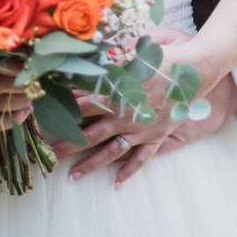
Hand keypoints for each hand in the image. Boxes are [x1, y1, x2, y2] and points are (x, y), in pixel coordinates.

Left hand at [54, 26, 230, 185]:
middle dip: (66, 146)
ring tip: (72, 177)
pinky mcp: (156, 136)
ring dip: (90, 165)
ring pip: (110, 152)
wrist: (195, 69)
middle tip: (47, 156)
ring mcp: (140, 130)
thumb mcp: (126, 54)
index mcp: (112, 94)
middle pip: (88, 134)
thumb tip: (80, 52)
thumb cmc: (159, 56)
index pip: (78, 106)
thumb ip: (102, 58)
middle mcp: (123, 116)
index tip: (41, 120)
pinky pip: (141, 158)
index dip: (59, 112)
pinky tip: (115, 184)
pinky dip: (128, 171)